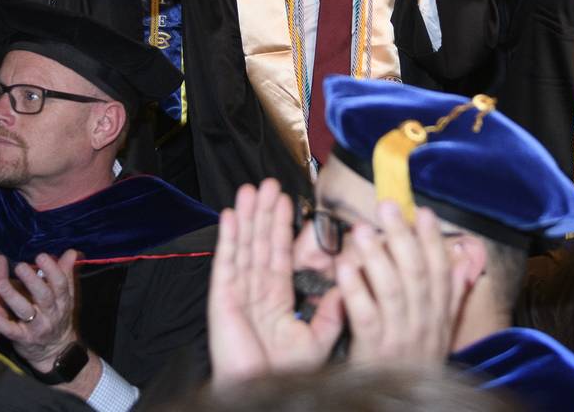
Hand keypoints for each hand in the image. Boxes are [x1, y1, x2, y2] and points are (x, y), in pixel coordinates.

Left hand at [0, 250, 82, 370]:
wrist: (56, 353)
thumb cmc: (58, 318)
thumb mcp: (66, 297)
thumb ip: (65, 274)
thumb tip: (71, 252)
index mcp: (62, 301)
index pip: (60, 284)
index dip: (52, 269)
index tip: (41, 256)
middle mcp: (51, 313)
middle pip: (44, 295)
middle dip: (32, 280)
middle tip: (20, 266)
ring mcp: (36, 327)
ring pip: (25, 311)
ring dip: (13, 297)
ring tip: (1, 283)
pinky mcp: (22, 339)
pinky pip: (10, 330)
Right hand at [208, 179, 343, 384]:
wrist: (264, 392)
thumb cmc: (287, 373)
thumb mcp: (318, 338)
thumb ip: (332, 310)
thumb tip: (350, 281)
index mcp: (277, 299)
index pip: (280, 254)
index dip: (282, 227)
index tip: (287, 201)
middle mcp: (256, 291)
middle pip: (260, 243)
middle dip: (264, 213)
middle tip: (269, 183)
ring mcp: (238, 292)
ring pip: (244, 246)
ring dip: (248, 217)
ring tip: (251, 188)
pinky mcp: (223, 298)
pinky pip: (227, 263)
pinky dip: (229, 238)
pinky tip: (232, 215)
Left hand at [337, 203, 471, 367]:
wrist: (399, 409)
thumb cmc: (414, 365)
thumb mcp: (438, 333)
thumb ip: (450, 296)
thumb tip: (467, 261)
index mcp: (438, 318)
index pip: (440, 272)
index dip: (433, 241)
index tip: (423, 212)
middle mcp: (423, 325)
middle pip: (416, 275)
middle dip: (402, 237)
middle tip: (387, 207)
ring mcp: (399, 338)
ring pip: (392, 291)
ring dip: (377, 257)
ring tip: (361, 230)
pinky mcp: (374, 352)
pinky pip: (365, 316)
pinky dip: (355, 290)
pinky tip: (344, 268)